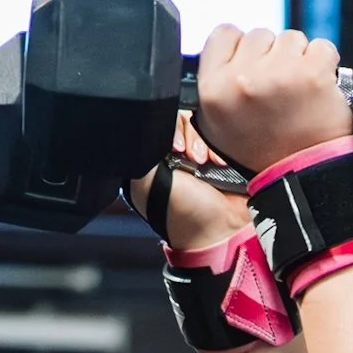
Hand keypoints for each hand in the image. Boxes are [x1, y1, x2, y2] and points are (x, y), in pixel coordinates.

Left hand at [129, 114, 250, 251]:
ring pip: (199, 126)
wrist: (219, 231)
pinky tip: (217, 161)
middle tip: (189, 157)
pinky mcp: (218, 158)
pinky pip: (218, 137)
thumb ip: (137, 152)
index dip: (167, 129)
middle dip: (186, 135)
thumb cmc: (183, 215)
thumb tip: (132, 128)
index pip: (156, 123)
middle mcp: (174, 155)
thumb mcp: (146, 180)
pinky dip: (218, 146)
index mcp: (152, 159)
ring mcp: (198, 157)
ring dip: (202, 141)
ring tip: (204, 162)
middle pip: (179, 121)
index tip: (174, 146)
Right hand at [196, 25, 352, 177]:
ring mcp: (278, 75)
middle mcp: (241, 80)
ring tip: (300, 96)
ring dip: (299, 61)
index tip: (255, 69)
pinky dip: (325, 65)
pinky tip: (319, 91)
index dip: (244, 49)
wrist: (304, 184)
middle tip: (280, 94)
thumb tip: (236, 53)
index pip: (224, 34)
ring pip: (290, 39)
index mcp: (213, 90)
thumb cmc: (268, 159)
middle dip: (273, 58)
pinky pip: (321, 48)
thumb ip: (223, 82)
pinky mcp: (312, 74)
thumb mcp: (222, 125)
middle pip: (259, 35)